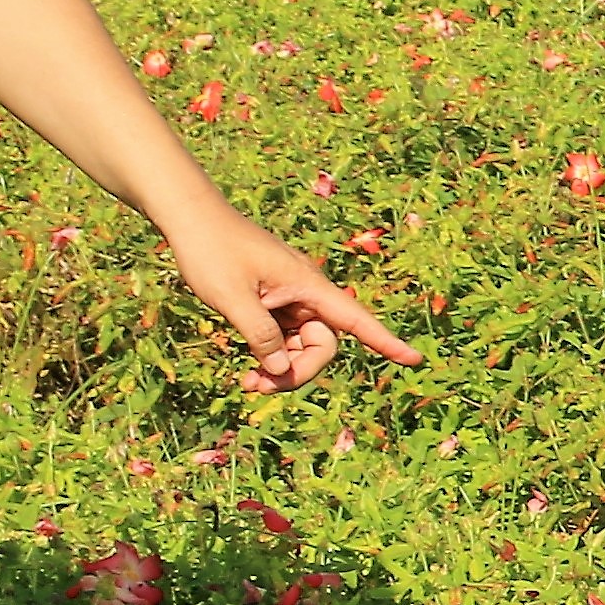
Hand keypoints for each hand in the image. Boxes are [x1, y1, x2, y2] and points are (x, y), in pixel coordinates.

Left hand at [167, 202, 417, 386]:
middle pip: (323, 344)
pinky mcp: (272, 302)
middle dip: (298, 371)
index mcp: (307, 285)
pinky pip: (283, 339)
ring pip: (302, 346)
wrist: (190, 217)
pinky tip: (248, 369)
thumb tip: (282, 371)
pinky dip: (269, 357)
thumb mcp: (233, 298)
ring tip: (246, 382)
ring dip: (280, 369)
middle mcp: (305, 293)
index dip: (385, 341)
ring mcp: (289, 298)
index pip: (355, 319)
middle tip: (256, 386)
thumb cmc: (211, 251)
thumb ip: (261, 337)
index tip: (414, 359)